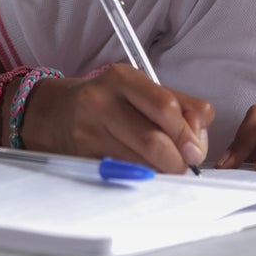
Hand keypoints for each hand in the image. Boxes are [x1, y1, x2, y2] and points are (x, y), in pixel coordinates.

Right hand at [25, 64, 212, 173]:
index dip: (187, 134)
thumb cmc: (108, 100)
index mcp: (124, 78)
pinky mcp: (82, 156)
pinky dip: (141, 177)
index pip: (166, 107)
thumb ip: (181, 105)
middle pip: (153, 140)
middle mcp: (102, 101)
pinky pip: (122, 173)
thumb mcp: (142, 90)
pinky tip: (143, 171)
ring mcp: (89, 131)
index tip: (196, 150)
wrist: (54, 112)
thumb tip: (201, 135)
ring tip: (164, 168)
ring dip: (160, 172)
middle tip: (184, 167)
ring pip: (139, 163)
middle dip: (177, 161)